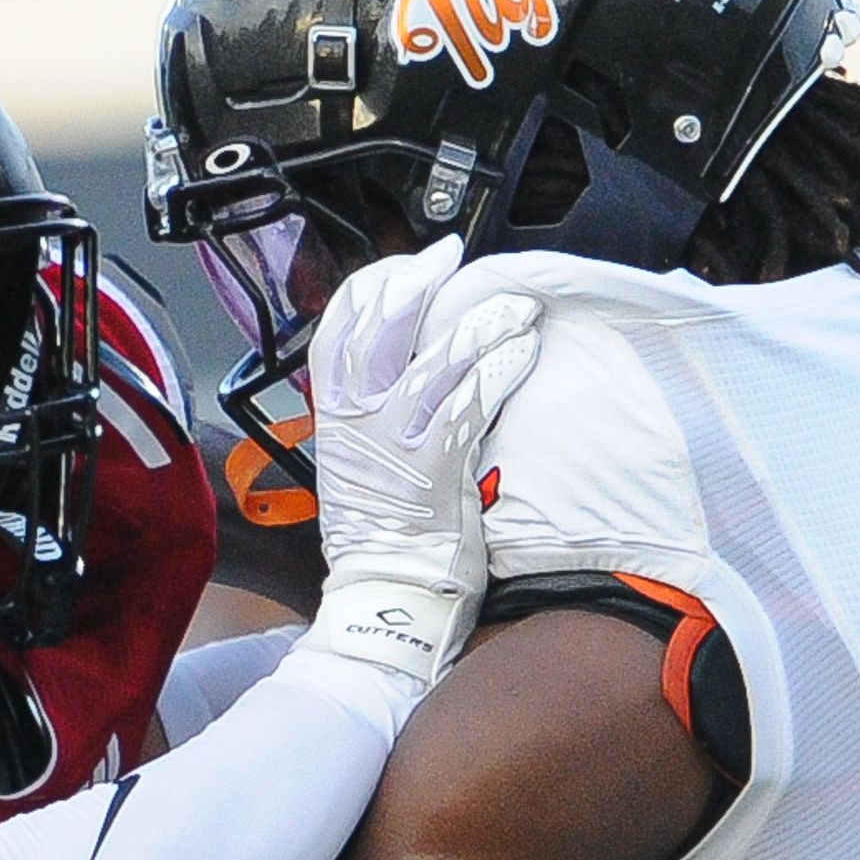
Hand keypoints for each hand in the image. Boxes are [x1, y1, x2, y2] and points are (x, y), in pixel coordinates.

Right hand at [293, 237, 539, 689]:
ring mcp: (393, 439)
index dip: (376, 285)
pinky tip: (524, 351)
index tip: (412, 265)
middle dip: (423, 282)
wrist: (386, 598)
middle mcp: (357, 420)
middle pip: (380, 324)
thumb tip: (410, 368)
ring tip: (516, 306)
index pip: (339, 327)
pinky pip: (469, 397)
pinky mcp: (434, 464)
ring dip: (482, 320)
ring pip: (435, 354)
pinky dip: (499, 366)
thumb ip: (374, 415)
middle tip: (460, 262)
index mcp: (335, 416)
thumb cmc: (383, 537)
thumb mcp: (360, 464)